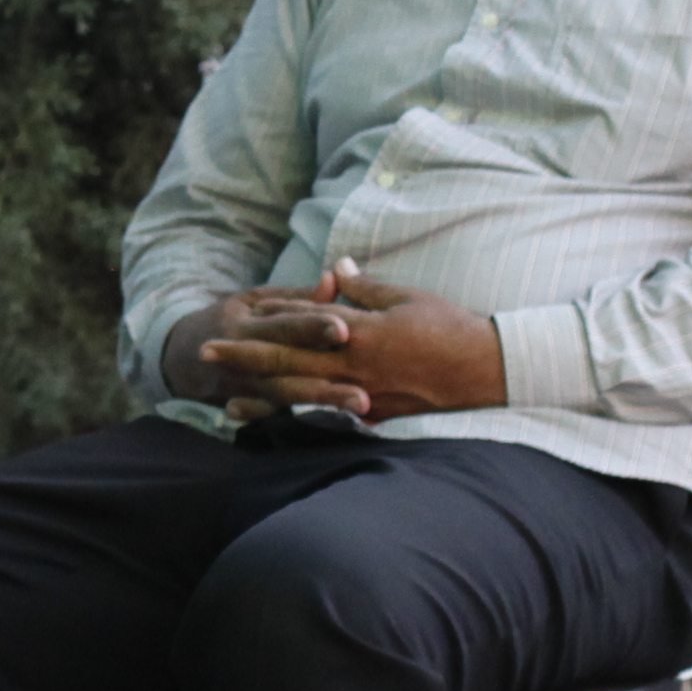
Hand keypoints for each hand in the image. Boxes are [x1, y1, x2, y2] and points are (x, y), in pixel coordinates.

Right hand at [176, 284, 367, 419]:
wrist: (179, 357)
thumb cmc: (228, 321)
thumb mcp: (254, 301)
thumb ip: (297, 296)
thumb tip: (335, 279)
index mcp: (246, 324)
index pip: (283, 324)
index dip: (312, 326)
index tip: (345, 328)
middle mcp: (243, 358)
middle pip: (288, 365)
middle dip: (324, 374)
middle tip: (361, 381)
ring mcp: (244, 388)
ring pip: (287, 395)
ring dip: (323, 400)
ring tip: (361, 404)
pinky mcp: (246, 408)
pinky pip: (277, 417)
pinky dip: (303, 422)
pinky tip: (337, 425)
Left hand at [193, 274, 506, 423]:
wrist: (485, 369)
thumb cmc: (448, 327)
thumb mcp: (404, 297)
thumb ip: (365, 287)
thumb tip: (337, 266)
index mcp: (360, 331)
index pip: (304, 321)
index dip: (269, 318)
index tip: (237, 313)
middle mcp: (354, 365)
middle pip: (290, 361)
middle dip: (245, 357)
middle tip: (206, 353)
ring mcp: (363, 393)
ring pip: (302, 394)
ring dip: (262, 396)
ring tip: (226, 400)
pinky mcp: (375, 413)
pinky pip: (328, 415)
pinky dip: (299, 418)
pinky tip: (278, 424)